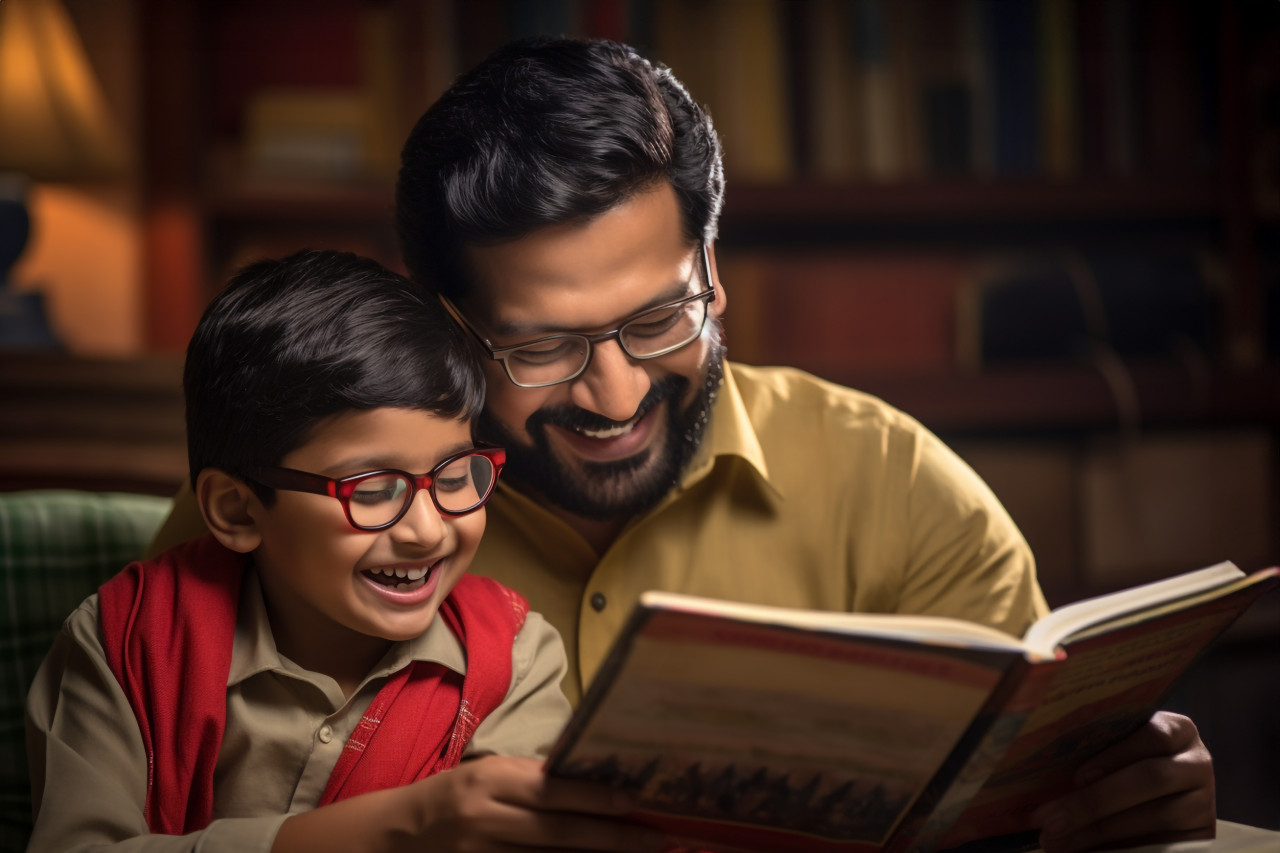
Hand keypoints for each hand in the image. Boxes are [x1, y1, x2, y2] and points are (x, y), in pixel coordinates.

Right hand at [408, 755, 664, 851]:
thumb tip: (595, 779)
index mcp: (489, 780)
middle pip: (558, 833)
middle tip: (657, 839)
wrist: (400, 836)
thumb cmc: (456, 796)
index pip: (551, 790)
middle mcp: (485, 819)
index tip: (634, 801)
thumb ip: (535, 779)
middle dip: (612, 838)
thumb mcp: (489, 774)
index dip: (595, 796)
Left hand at [1031, 711, 1214, 852]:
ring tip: (1055, 840)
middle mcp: (1195, 761)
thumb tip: (1037, 772)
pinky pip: (1161, 843)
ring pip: (1154, 816)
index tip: (1077, 776)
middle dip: (1093, 801)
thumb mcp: (1113, 756)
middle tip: (1047, 819)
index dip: (1114, 755)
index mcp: (1175, 730)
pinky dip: (1117, 848)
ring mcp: (1203, 801)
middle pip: (1149, 778)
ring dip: (1098, 831)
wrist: (1160, 807)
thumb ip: (1093, 756)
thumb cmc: (1120, 770)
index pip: (1152, 734)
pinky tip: (1084, 851)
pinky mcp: (1202, 835)